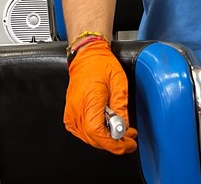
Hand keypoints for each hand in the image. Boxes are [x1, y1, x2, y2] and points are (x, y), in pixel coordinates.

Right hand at [64, 39, 137, 153]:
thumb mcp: (119, 84)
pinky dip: (97, 134)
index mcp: (88, 102)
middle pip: (94, 139)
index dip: (114, 144)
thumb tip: (124, 128)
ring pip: (89, 138)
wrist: (87, 56)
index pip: (98, 134)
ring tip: (122, 132)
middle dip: (114, 143)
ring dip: (106, 139)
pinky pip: (83, 132)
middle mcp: (76, 110)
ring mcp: (71, 114)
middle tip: (130, 139)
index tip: (128, 144)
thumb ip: (121, 108)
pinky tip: (107, 128)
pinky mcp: (70, 114)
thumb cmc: (101, 65)